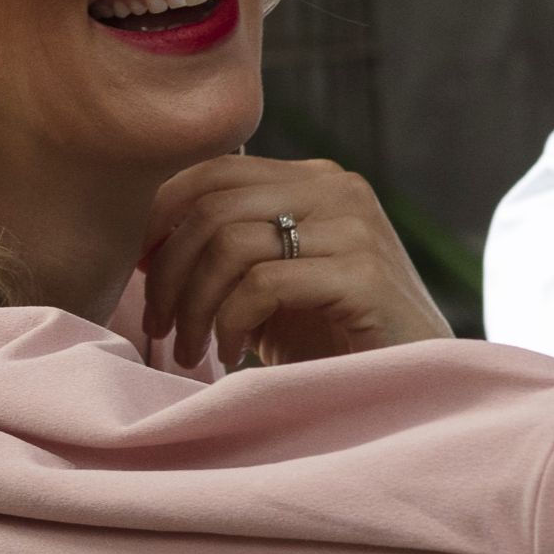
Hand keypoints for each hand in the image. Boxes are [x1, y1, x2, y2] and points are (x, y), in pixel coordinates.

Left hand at [138, 154, 451, 368]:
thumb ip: (235, 241)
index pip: (215, 169)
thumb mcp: (277, 278)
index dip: (159, 216)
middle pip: (213, 207)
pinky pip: (264, 284)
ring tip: (189, 349)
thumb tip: (145, 236)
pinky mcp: (364, 275)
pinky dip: (232, 322)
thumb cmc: (336, 338)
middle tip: (156, 324)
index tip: (135, 268)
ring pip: (231, 245)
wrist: (417, 384)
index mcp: (317, 180)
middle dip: (168, 271)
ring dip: (193, 305)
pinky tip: (234, 352)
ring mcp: (357, 229)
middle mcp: (341, 190)